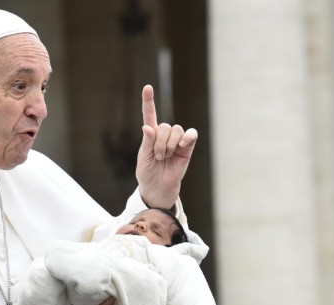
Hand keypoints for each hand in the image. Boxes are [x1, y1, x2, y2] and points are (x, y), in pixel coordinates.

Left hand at [136, 85, 197, 208]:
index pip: (150, 114)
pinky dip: (187, 137)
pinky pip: (191, 134)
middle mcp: (164, 135)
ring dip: (169, 144)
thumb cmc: (148, 173)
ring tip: (165, 157)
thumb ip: (146, 142)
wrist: (158, 188)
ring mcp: (177, 140)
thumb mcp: (143, 158)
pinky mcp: (187, 147)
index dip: (149, 101)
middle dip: (159, 143)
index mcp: (150, 135)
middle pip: (165, 126)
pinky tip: (182, 145)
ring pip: (176, 130)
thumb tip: (147, 127)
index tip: (147, 87)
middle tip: (157, 157)